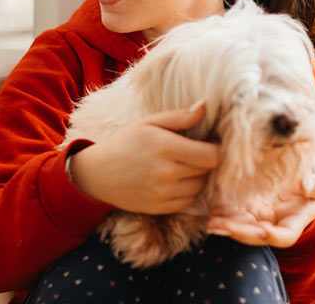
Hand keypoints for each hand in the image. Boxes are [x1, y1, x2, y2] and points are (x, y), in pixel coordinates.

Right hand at [68, 101, 218, 214]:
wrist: (97, 174)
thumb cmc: (125, 143)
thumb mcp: (149, 123)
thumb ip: (179, 116)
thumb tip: (205, 106)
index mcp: (165, 147)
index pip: (211, 155)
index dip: (217, 148)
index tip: (212, 142)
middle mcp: (166, 173)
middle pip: (207, 170)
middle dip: (206, 160)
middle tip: (196, 151)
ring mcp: (163, 193)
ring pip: (200, 186)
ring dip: (198, 176)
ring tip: (184, 165)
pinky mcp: (160, 208)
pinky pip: (188, 201)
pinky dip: (187, 191)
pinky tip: (175, 180)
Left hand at [205, 174, 314, 248]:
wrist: (296, 188)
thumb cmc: (310, 190)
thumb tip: (305, 184)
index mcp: (293, 225)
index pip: (284, 237)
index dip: (273, 236)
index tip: (264, 230)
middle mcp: (274, 228)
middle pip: (256, 236)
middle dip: (239, 233)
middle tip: (220, 227)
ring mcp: (260, 222)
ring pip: (242, 229)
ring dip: (226, 227)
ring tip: (212, 222)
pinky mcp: (249, 213)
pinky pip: (235, 217)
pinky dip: (224, 216)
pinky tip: (213, 211)